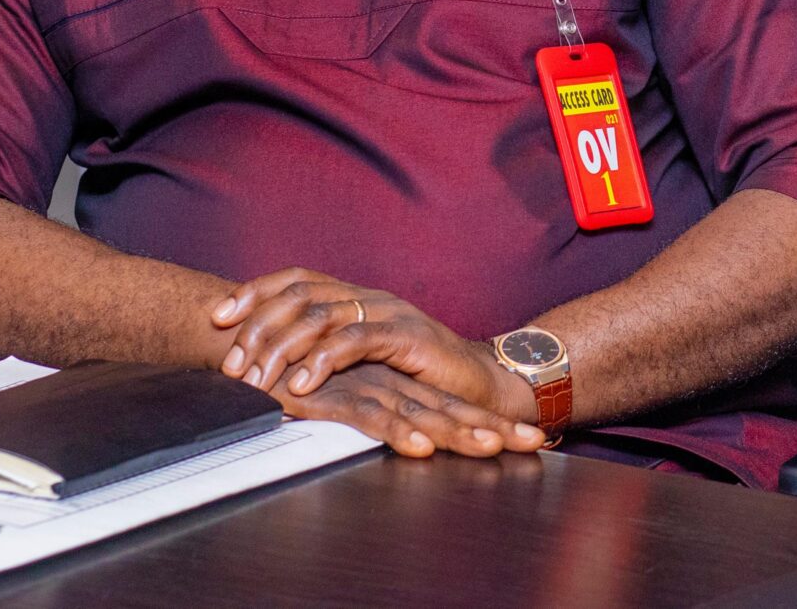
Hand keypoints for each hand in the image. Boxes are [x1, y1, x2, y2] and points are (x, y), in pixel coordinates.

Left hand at [211, 268, 544, 454]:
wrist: (478, 385)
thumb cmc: (416, 377)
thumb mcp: (364, 360)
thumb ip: (327, 352)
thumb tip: (267, 364)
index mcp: (354, 296)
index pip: (294, 279)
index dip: (254, 292)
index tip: (217, 317)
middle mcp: (367, 296)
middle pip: (299, 295)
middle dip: (257, 327)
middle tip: (232, 365)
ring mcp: (387, 312)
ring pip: (320, 316)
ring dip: (280, 349)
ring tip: (256, 382)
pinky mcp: (405, 335)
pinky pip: (354, 341)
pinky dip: (321, 362)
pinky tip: (301, 385)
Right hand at [273, 361, 540, 459]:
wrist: (260, 348)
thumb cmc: (301, 378)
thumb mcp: (348, 402)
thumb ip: (377, 416)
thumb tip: (414, 443)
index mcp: (400, 389)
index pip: (454, 408)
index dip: (492, 423)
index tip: (535, 440)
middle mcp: (392, 387)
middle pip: (451, 411)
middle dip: (494, 428)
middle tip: (536, 442)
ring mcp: (369, 389)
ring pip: (422, 413)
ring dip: (458, 432)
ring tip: (493, 448)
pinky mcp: (338, 396)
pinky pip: (371, 416)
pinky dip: (398, 431)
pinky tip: (421, 447)